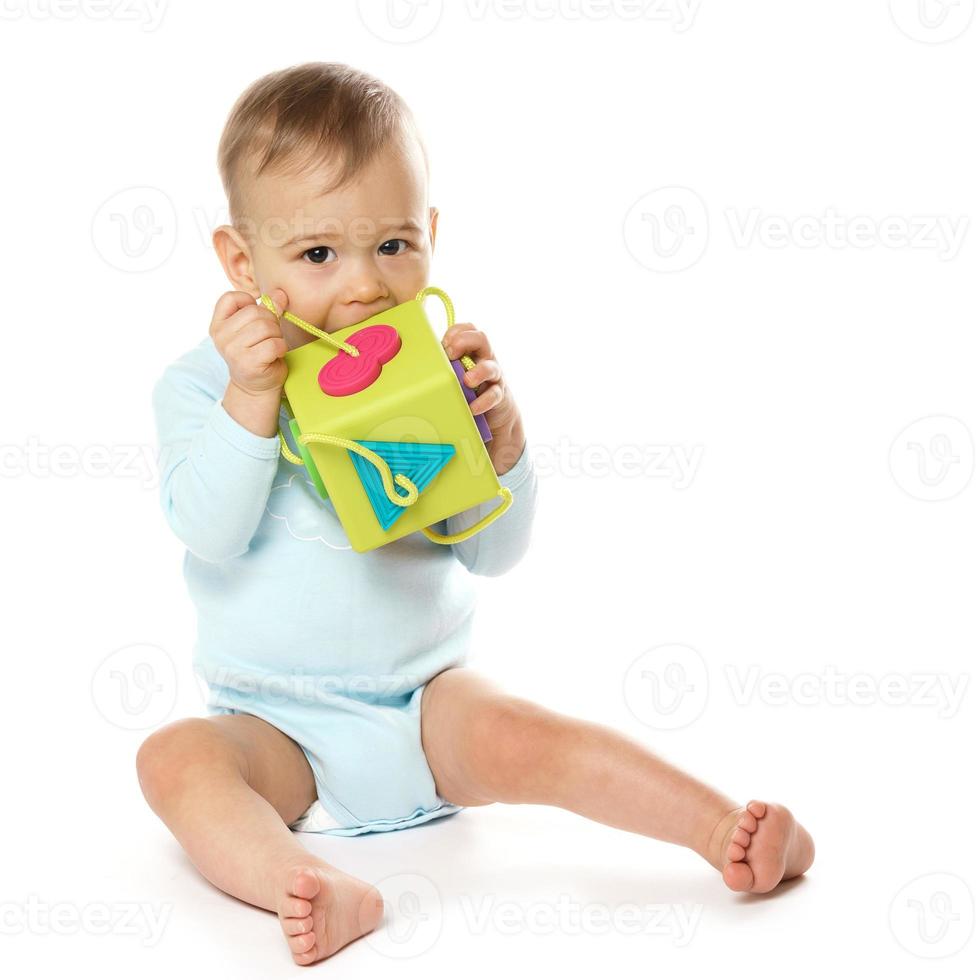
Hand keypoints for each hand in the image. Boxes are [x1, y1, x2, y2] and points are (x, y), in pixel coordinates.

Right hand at [210, 289, 289, 397]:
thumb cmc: (257, 354)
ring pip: (266, 326)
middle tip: (269, 336)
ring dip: (276, 335)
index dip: (249, 302)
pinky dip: (281, 348)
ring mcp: (232, 350)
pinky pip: (273, 344)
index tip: (255, 317)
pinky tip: (275, 355)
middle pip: (255, 312)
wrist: (256, 387)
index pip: (230, 298)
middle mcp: (221, 336)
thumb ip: (265, 308)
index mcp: (218, 325)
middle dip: (270, 321)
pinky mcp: (248, 362)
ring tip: (271, 346)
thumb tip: (280, 294)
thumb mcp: (256, 328)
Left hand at [442, 322, 525, 474]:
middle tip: (451, 353)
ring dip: (478, 371)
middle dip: (464, 342)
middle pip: (481, 338)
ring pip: (491, 367)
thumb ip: (442, 365)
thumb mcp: (453, 373)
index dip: (455, 332)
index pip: (467, 329)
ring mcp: (493, 377)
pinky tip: (472, 408)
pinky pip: (494, 395)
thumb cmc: (466, 390)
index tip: (443, 343)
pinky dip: (482, 402)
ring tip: (467, 381)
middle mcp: (484, 359)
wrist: (492, 414)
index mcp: (472, 349)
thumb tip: (413, 364)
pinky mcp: (499, 396)